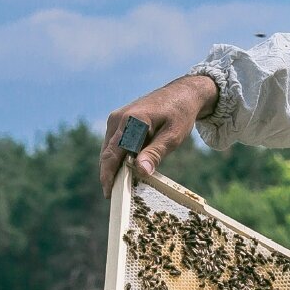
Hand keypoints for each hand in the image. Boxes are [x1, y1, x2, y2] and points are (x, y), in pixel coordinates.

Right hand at [100, 74, 218, 197]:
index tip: (109, 193)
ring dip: (113, 166)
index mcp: (131, 121)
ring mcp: (116, 119)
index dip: (109, 175)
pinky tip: (126, 170)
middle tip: (112, 195)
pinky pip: (114, 143)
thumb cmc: (180, 115)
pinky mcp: (119, 121)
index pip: (113, 154)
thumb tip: (140, 171)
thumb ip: (155, 153)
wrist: (182, 94)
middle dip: (108, 174)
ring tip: (119, 186)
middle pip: (108, 153)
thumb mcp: (172, 137)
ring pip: (109, 149)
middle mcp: (118, 119)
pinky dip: (118, 157)